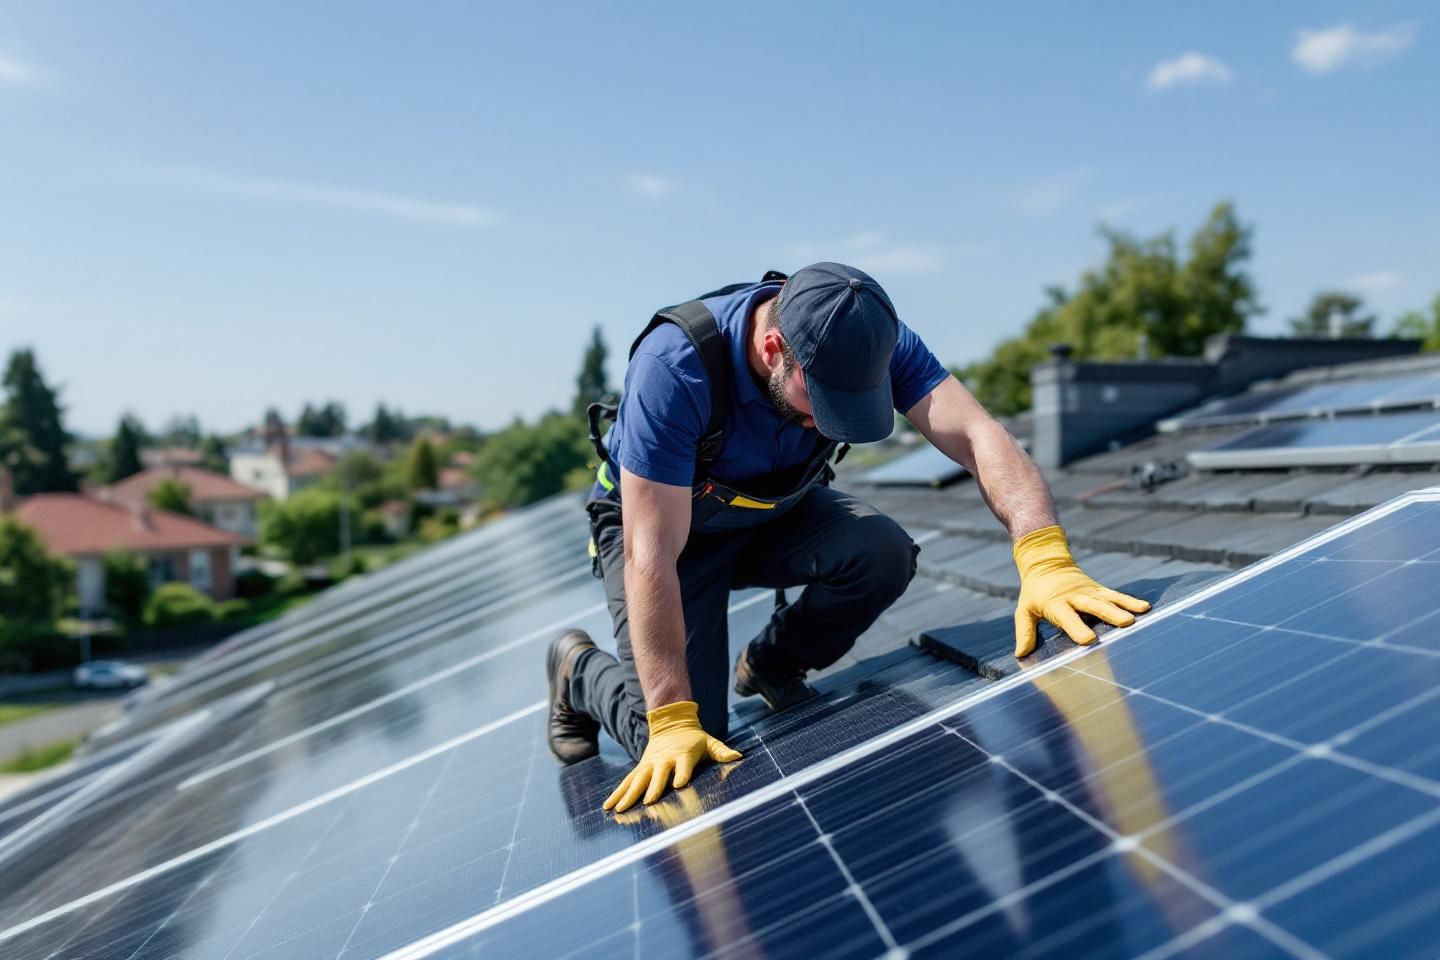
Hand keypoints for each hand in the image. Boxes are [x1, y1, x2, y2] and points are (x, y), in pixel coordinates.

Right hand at [603, 701, 741, 813]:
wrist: (671, 723)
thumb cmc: (694, 738)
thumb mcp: (709, 742)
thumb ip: (722, 751)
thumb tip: (738, 756)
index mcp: (683, 754)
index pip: (683, 765)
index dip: (682, 774)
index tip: (679, 785)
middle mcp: (664, 760)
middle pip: (658, 774)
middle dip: (653, 788)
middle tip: (648, 801)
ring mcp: (650, 764)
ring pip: (637, 780)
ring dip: (628, 794)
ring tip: (618, 810)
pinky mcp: (641, 768)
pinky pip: (627, 782)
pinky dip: (617, 793)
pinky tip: (608, 806)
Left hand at [1012, 525, 1149, 657]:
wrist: (1045, 562)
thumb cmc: (1034, 593)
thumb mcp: (1024, 610)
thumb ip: (1025, 632)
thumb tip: (1021, 655)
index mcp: (1056, 604)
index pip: (1066, 617)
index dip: (1076, 627)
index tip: (1088, 640)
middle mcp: (1075, 597)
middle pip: (1093, 605)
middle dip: (1108, 614)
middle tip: (1125, 624)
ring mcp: (1089, 592)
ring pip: (1107, 599)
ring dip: (1123, 607)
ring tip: (1138, 616)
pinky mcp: (1098, 590)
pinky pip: (1115, 595)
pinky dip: (1129, 601)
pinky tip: (1145, 608)